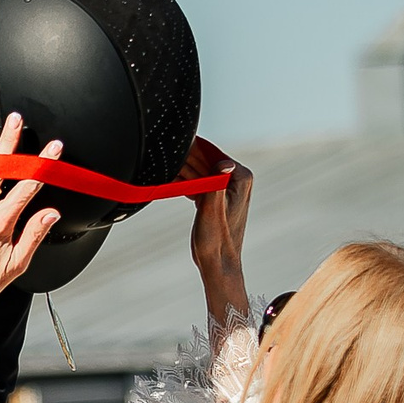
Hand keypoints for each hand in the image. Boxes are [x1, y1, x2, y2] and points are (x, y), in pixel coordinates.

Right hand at [182, 138, 251, 319]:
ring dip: (182, 168)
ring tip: (164, 163)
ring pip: (200, 170)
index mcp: (240, 178)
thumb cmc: (216, 241)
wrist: (217, 264)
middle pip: (206, 160)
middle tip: (164, 149)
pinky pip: (198, 182)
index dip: (193, 146)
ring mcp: (226, 189)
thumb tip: (224, 162)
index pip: (213, 153)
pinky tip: (170, 179)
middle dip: (186, 157)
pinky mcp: (216, 198)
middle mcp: (236, 180)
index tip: (176, 138)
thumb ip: (217, 183)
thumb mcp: (213, 209)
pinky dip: (185, 181)